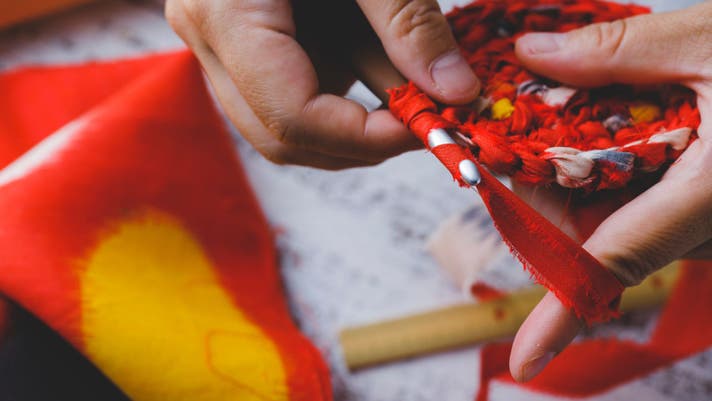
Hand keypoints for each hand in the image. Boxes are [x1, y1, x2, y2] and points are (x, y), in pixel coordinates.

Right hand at [164, 0, 480, 168]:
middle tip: (422, 117)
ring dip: (352, 116)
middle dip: (360, 140)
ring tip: (404, 77)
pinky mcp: (238, 39)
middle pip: (281, 136)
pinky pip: (286, 90)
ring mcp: (217, 42)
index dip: (367, 138)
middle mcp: (206, 39)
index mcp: (224, 13)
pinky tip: (372, 55)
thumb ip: (410, 23)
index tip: (430, 125)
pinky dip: (339, 87)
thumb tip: (456, 93)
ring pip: (283, 122)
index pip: (292, 118)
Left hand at [508, 2, 711, 381]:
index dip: (566, 315)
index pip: (619, 261)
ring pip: (622, 223)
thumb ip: (619, 52)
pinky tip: (607, 128)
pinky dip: (614, 176)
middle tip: (512, 139)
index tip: (529, 358)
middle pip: (600, 238)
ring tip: (554, 120)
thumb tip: (533, 54)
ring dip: (576, 181)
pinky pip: (651, 207)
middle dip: (546, 197)